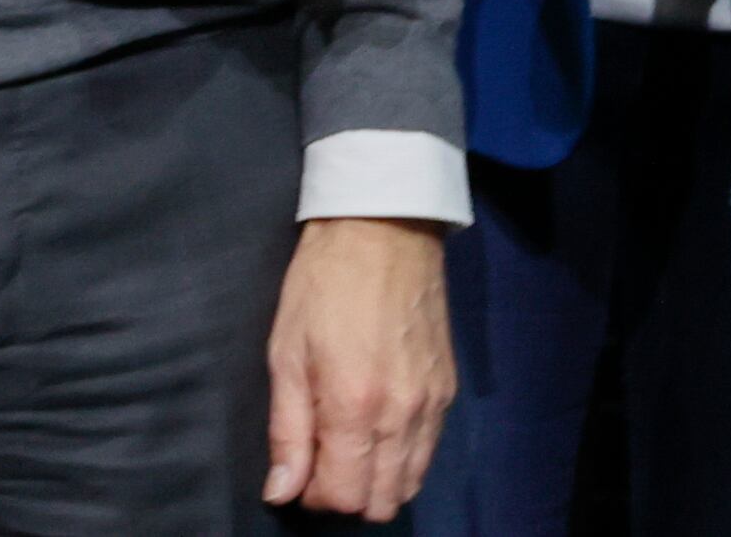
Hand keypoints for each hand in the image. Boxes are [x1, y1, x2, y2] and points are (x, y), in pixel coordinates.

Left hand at [265, 218, 454, 520]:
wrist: (384, 228)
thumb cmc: (323, 283)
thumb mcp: (286, 352)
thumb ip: (287, 430)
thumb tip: (281, 491)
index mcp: (355, 406)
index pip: (344, 497)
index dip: (315, 495)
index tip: (299, 470)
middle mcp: (402, 415)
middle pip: (382, 502)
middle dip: (347, 494)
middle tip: (322, 459)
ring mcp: (433, 405)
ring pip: (411, 484)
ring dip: (378, 481)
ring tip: (349, 445)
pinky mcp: (448, 390)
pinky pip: (428, 452)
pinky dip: (403, 457)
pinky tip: (378, 427)